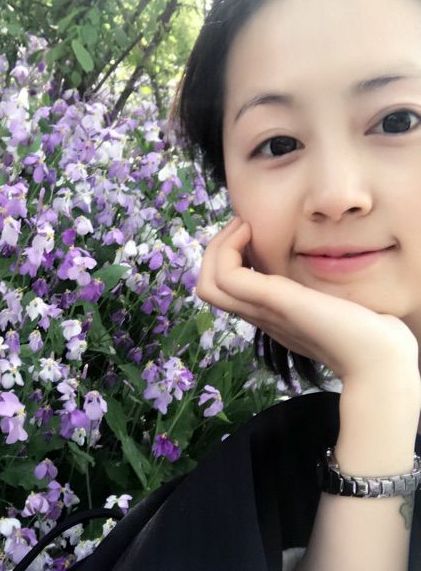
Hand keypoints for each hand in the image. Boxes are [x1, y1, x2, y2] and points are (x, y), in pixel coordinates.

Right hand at [195, 217, 419, 385]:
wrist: (379, 358)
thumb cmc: (363, 329)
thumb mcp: (325, 301)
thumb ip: (308, 289)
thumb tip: (305, 265)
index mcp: (266, 314)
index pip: (221, 289)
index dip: (225, 257)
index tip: (250, 233)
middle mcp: (258, 314)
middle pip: (205, 287)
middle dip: (214, 249)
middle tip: (241, 225)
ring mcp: (263, 311)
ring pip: (207, 285)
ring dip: (218, 247)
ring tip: (244, 227)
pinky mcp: (275, 302)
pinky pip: (227, 278)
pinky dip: (229, 250)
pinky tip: (254, 233)